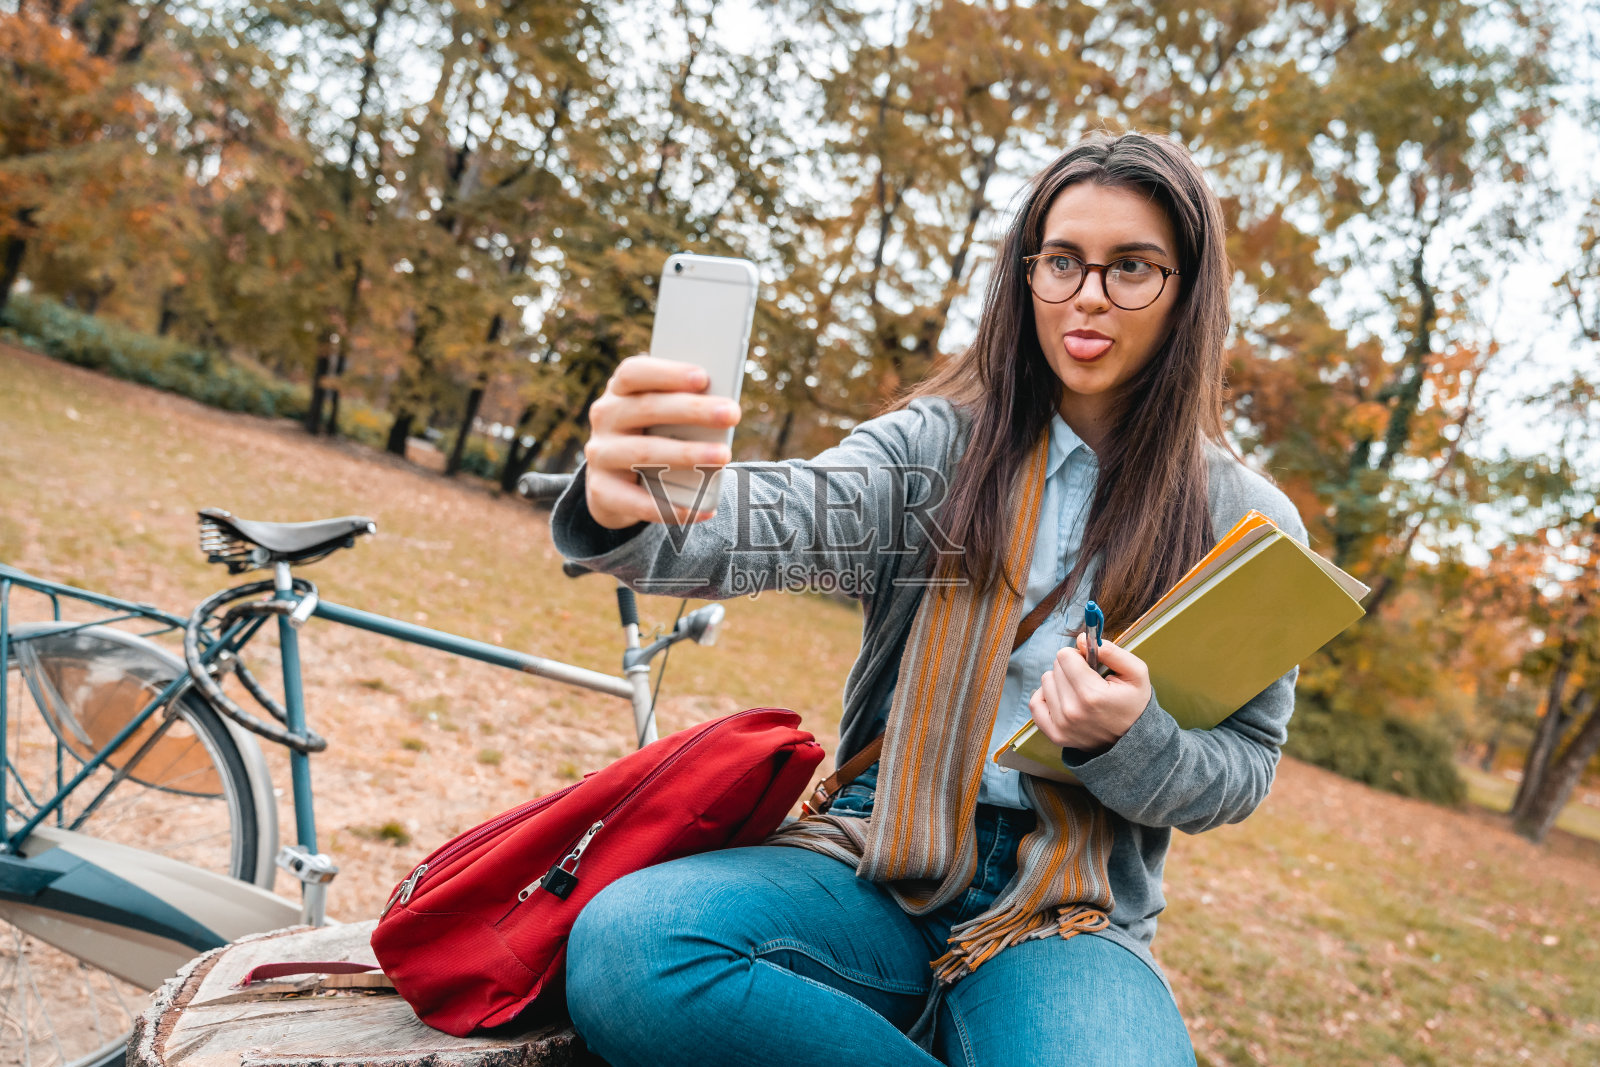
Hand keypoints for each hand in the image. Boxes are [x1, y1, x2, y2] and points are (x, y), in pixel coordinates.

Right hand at [583, 355, 741, 529]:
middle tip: (732, 413)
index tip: (703, 377)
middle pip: (647, 408)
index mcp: (620, 391)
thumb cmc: (653, 437)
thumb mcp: (663, 418)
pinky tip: (703, 509)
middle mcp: (605, 418)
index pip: (634, 372)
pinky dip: (672, 507)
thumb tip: (724, 410)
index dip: (667, 373)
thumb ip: (684, 409)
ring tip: (723, 457)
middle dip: (693, 410)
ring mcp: (600, 455)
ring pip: (645, 452)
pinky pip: (638, 502)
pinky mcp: (602, 491)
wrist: (614, 486)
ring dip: (687, 454)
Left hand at [1027, 633, 1152, 754]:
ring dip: (1060, 682)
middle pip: (1055, 668)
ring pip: (1045, 683)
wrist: (1133, 741)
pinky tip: (1063, 698)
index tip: (1090, 664)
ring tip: (1079, 691)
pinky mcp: (1055, 735)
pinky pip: (1035, 704)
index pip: (1064, 656)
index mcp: (1091, 694)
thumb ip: (1111, 651)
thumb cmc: (1134, 704)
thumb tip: (1082, 640)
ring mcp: (1061, 725)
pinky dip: (1046, 696)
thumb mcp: (1136, 673)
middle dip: (1070, 668)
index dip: (1078, 655)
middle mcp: (1072, 711)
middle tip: (1088, 680)